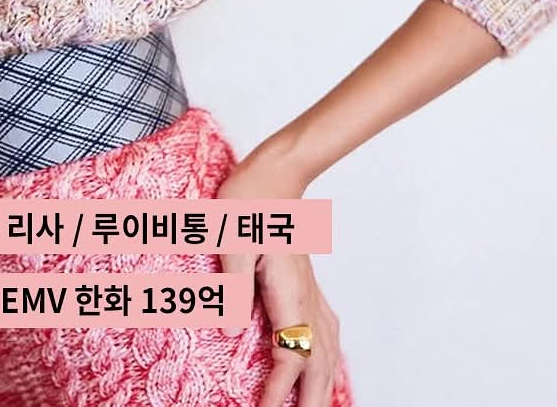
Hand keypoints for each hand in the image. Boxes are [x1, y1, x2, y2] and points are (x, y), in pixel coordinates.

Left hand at [214, 136, 341, 406]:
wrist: (276, 172)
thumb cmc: (249, 199)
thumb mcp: (230, 237)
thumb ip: (232, 284)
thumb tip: (229, 331)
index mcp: (288, 288)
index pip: (290, 352)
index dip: (278, 388)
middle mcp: (305, 295)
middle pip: (318, 361)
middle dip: (312, 400)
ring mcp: (310, 289)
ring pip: (327, 348)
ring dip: (324, 382)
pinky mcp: (307, 283)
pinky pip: (326, 330)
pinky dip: (328, 357)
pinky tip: (324, 365)